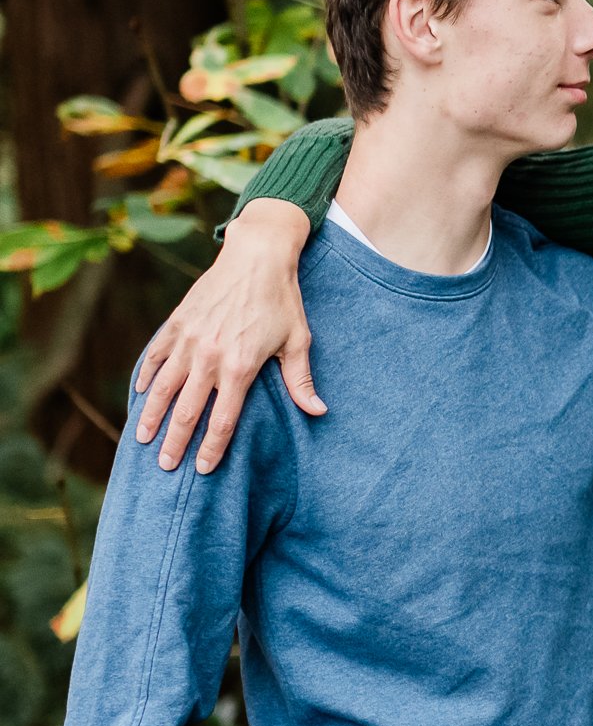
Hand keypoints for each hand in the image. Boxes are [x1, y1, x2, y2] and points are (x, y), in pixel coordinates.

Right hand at [133, 199, 320, 473]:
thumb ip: (301, 381)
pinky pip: (156, 356)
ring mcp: (188, 340)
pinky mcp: (177, 324)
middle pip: (187, 411)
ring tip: (142, 439)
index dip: (211, 448)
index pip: (222, 421)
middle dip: (175, 441)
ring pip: (164, 387)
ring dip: (151, 415)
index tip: (202, 469)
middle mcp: (209, 357)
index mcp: (240, 367)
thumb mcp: (298, 341)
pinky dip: (147, 377)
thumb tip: (319, 412)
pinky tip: (141, 395)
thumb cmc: (282, 301)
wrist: (256, 256)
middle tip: (165, 466)